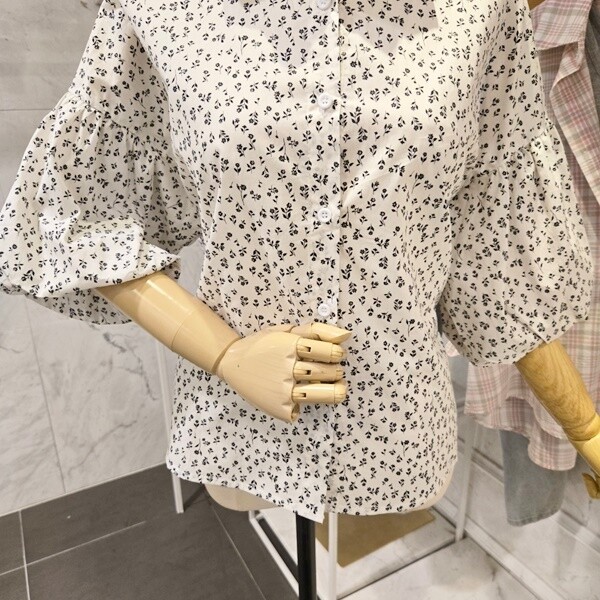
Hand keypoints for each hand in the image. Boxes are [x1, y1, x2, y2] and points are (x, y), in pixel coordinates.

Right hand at [215, 322, 351, 421]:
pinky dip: (305, 405)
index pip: (327, 351)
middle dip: (336, 371)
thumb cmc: (265, 345)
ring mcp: (283, 390)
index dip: (337, 353)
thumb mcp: (287, 330)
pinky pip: (302, 410)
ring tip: (336, 387)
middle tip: (335, 370)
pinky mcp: (279, 408)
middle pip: (326, 372)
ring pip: (320, 395)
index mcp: (289, 345)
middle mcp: (286, 368)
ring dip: (334, 391)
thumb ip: (317, 331)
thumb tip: (347, 335)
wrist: (232, 362)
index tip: (336, 354)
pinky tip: (303, 397)